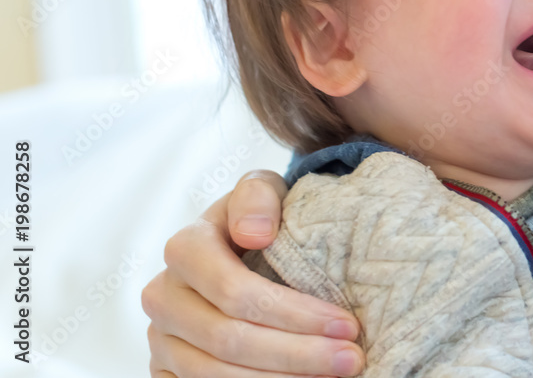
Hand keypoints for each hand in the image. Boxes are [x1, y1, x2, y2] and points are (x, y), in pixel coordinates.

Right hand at [142, 170, 364, 376]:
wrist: (237, 244)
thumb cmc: (260, 217)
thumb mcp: (262, 191)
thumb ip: (258, 196)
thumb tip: (255, 234)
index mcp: (184, 250)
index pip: (236, 292)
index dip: (294, 313)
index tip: (347, 324)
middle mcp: (163, 297)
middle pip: (230, 341)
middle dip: (299, 354)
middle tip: (352, 360)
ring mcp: (161, 339)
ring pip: (218, 375)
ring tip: (336, 376)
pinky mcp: (166, 371)